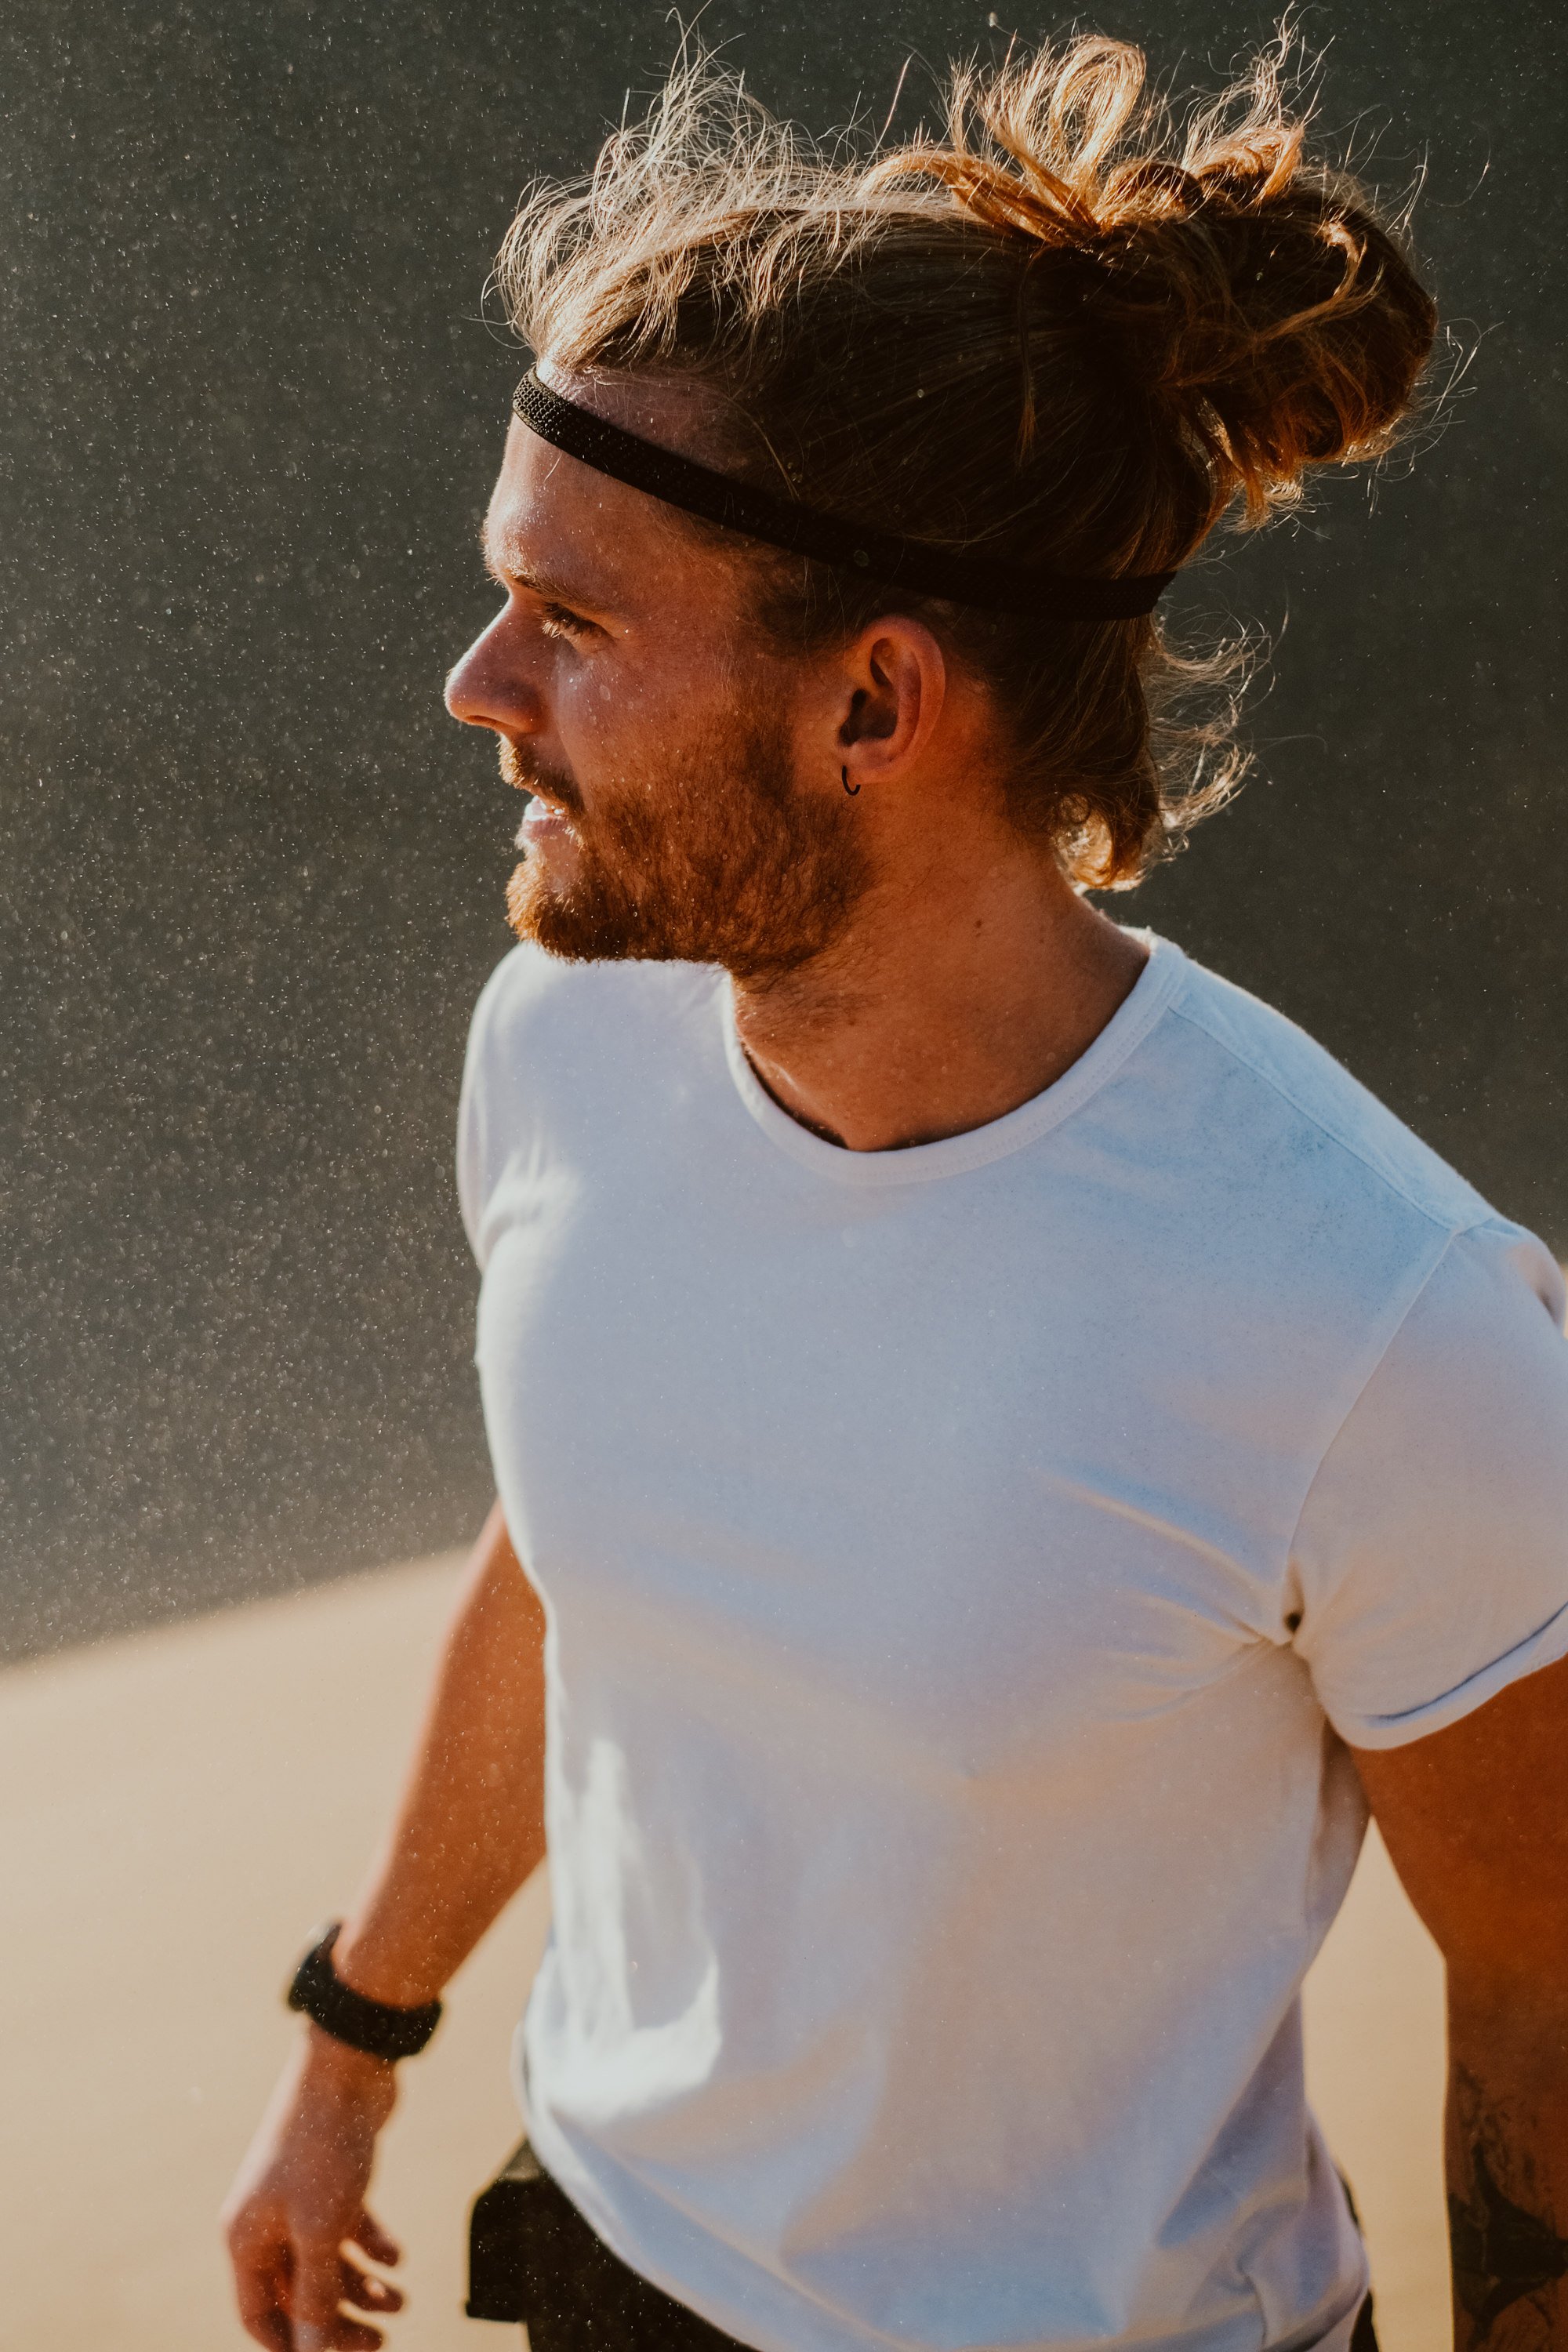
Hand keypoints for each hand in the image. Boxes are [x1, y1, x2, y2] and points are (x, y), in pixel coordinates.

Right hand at [221, 2027, 404, 2350]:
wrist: (349, 2069)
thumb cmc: (324, 2149)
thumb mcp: (319, 2232)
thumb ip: (313, 2296)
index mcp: (245, 2238)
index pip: (258, 2315)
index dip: (291, 2346)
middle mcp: (266, 2222)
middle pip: (298, 2294)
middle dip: (336, 2322)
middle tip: (381, 2342)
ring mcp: (298, 2199)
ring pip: (326, 2263)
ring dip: (362, 2287)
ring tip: (401, 2301)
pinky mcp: (332, 2179)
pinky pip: (348, 2229)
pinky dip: (372, 2246)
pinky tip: (397, 2257)